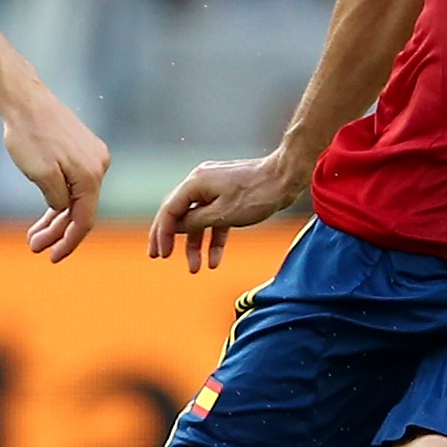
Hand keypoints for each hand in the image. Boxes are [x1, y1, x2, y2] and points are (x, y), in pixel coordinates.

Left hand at [0, 83, 108, 262]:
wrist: (25, 100)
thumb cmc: (30, 136)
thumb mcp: (41, 175)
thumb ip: (57, 200)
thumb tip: (64, 210)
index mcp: (91, 174)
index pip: (84, 220)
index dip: (68, 242)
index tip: (52, 258)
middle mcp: (98, 166)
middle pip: (80, 210)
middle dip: (58, 232)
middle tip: (34, 247)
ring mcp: (91, 156)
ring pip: (75, 197)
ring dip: (56, 218)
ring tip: (35, 235)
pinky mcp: (80, 150)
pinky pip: (72, 183)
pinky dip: (58, 199)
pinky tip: (45, 212)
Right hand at [148, 150, 305, 272]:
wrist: (286, 178)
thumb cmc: (256, 194)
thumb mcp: (222, 214)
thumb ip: (195, 221)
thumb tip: (175, 227)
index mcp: (195, 182)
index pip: (170, 210)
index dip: (162, 233)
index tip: (160, 255)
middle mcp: (201, 182)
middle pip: (179, 213)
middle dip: (170, 238)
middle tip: (160, 257)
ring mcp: (215, 188)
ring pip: (198, 219)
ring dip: (195, 244)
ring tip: (195, 268)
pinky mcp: (229, 196)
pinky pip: (215, 218)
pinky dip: (214, 237)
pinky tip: (215, 259)